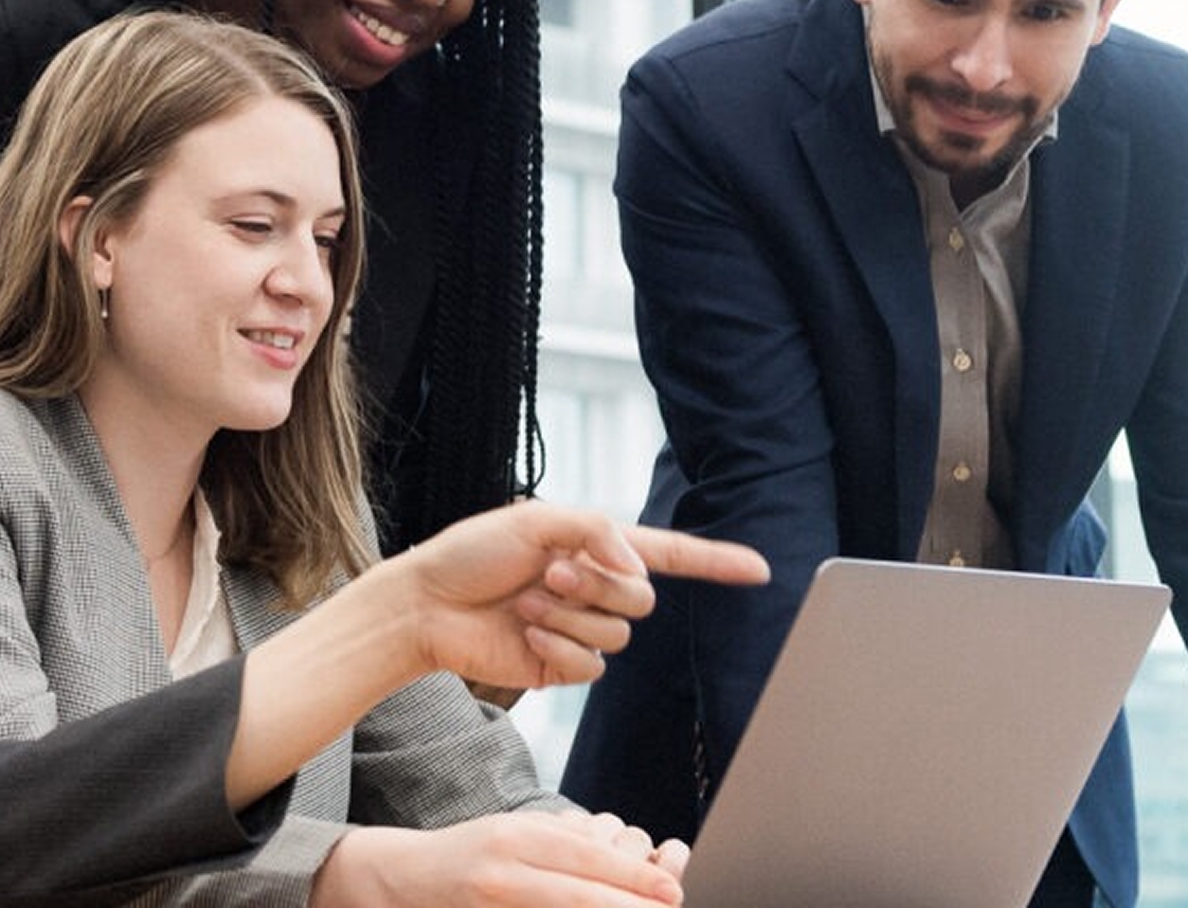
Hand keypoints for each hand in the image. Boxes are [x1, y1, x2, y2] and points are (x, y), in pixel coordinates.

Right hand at [313, 812, 691, 906]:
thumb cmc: (473, 852)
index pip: (585, 855)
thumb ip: (564, 841)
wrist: (406, 877)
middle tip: (670, 906)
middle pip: (577, 891)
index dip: (630, 874)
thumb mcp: (517, 831)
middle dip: (627, 903)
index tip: (669, 887)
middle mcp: (503, 866)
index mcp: (518, 834)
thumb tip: (622, 849)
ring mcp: (491, 897)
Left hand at [385, 502, 768, 689]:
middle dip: (599, 586)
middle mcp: (594, 589)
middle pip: (643, 600)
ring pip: (618, 635)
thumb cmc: (472, 553)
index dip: (715, 562)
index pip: (670, 555)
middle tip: (549, 574)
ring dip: (571, 615)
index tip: (759, 569)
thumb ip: (597, 531)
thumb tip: (636, 568)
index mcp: (594, 548)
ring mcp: (580, 630)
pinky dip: (559, 646)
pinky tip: (526, 633)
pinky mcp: (562, 666)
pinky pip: (591, 667)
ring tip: (527, 602)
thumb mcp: (536, 520)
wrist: (428, 604)